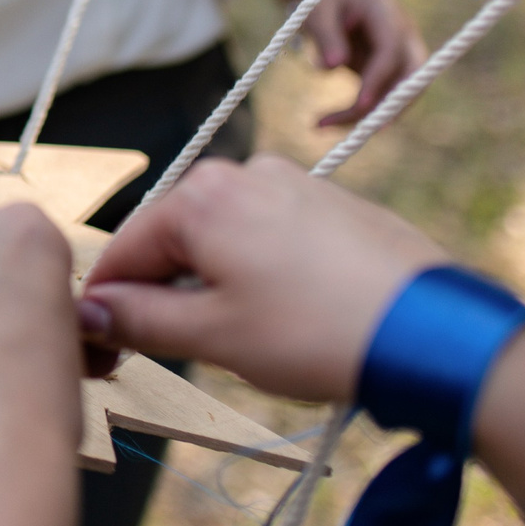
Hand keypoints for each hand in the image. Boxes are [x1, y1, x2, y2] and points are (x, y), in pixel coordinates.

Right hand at [81, 157, 447, 400]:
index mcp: (200, 198)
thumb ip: (138, 320)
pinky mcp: (330, 202)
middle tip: (185, 353)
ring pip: (221, 239)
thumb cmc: (318, 333)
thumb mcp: (212, 337)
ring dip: (214, 285)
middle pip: (172, 241)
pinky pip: (267, 235)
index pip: (122, 253)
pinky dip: (259, 273)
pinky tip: (289, 316)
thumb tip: (90, 311)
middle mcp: (242, 172)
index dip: (107, 308)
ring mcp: (291, 182)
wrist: (435, 333)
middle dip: (166, 294)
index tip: (106, 353)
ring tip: (248, 338)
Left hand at [301, 0, 424, 127]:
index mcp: (386, 14)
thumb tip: (330, 68)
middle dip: (392, 106)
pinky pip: (381, 97)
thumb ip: (325, 34)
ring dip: (366, 115)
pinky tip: (325, 122)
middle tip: (364, 130)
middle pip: (412, 77)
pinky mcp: (387, 72)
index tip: (360, 104)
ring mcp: (399, 55)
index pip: (391, 51)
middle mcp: (402, 36)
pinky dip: (358, 113)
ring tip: (320, 124)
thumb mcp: (318, 8)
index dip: (379, 79)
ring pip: (397, 93)